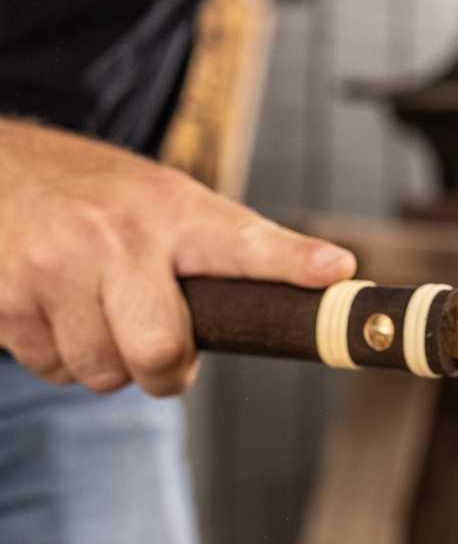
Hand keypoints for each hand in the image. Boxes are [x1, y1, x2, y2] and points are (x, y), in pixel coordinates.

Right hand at [0, 120, 355, 395]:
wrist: (1, 170)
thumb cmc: (106, 200)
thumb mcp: (177, 204)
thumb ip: (246, 248)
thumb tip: (338, 270)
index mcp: (176, 212)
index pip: (245, 243)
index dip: (292, 262)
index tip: (333, 270)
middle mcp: (115, 235)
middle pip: (159, 352)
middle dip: (162, 371)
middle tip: (156, 347)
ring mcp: (54, 265)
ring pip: (101, 372)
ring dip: (106, 363)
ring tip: (98, 314)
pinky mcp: (6, 297)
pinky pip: (52, 368)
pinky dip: (59, 356)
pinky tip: (56, 310)